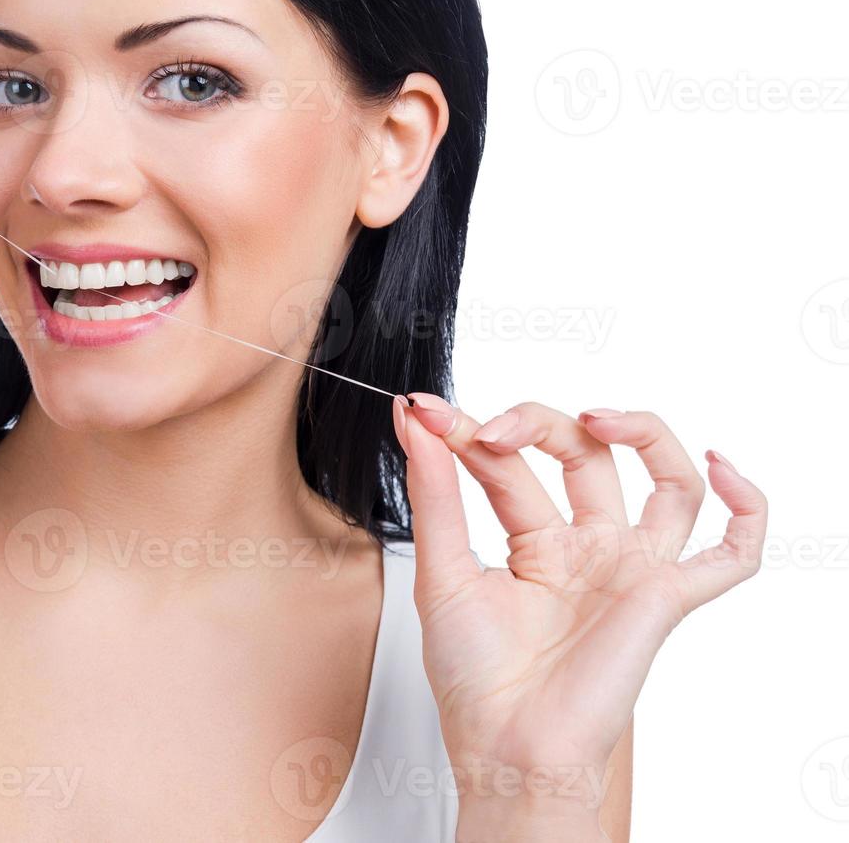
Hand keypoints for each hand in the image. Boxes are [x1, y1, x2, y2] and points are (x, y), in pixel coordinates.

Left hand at [391, 395, 766, 835]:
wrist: (505, 748)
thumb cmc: (474, 681)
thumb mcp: (440, 571)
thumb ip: (433, 493)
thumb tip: (413, 420)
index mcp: (534, 543)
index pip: (512, 463)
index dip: (472, 430)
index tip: (427, 413)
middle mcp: (587, 549)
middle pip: (584, 455)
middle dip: (538, 424)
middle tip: (489, 430)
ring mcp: (630, 570)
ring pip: (667, 481)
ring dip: (642, 432)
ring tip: (597, 417)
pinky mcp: (666, 598)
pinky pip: (733, 552)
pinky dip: (746, 505)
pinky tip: (721, 465)